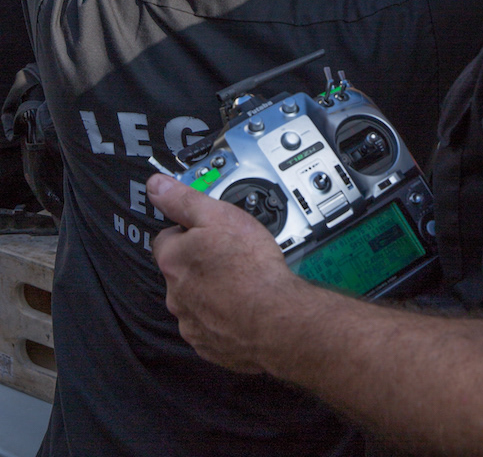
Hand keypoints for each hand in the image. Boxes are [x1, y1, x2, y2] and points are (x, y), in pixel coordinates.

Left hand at [148, 174, 296, 373]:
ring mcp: (191, 323)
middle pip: (180, 271)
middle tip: (230, 255)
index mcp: (173, 260)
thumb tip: (156, 186)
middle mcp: (175, 294)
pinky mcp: (209, 346)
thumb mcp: (218, 215)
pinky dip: (222, 318)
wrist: (276, 318)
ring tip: (240, 282)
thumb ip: (184, 199)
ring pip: (194, 300)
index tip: (209, 232)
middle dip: (199, 264)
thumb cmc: (250, 265)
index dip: (188, 232)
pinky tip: (242, 307)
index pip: (166, 239)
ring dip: (210, 291)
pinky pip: (210, 327)